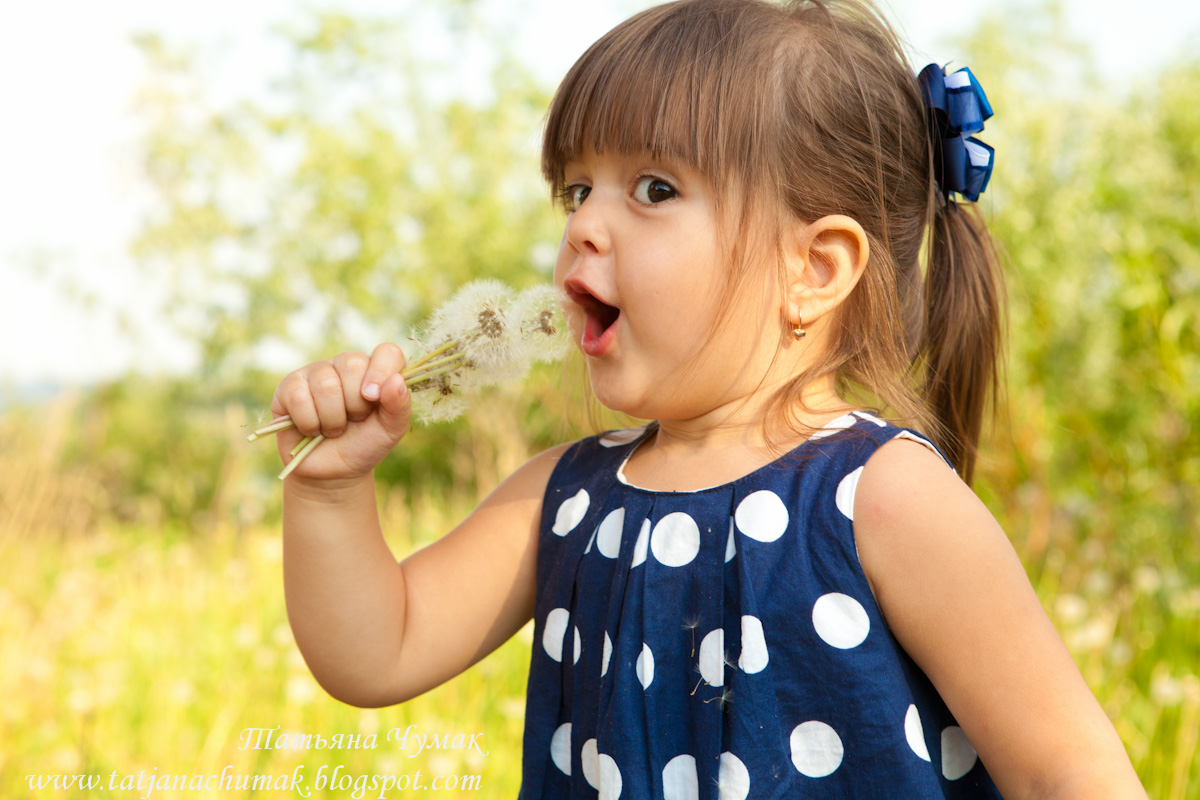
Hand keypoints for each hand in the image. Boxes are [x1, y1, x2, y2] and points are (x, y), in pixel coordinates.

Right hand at [270, 343, 411, 484]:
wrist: (332, 472)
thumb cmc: (364, 445)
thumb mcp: (390, 430)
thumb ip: (399, 406)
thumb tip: (396, 381)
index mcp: (375, 371)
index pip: (387, 352)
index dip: (383, 372)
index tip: (375, 399)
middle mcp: (345, 365)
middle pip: (352, 364)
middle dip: (356, 404)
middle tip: (354, 421)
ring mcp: (315, 372)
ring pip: (325, 384)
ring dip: (332, 419)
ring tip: (333, 429)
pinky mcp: (289, 387)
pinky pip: (299, 396)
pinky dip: (309, 422)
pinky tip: (312, 430)